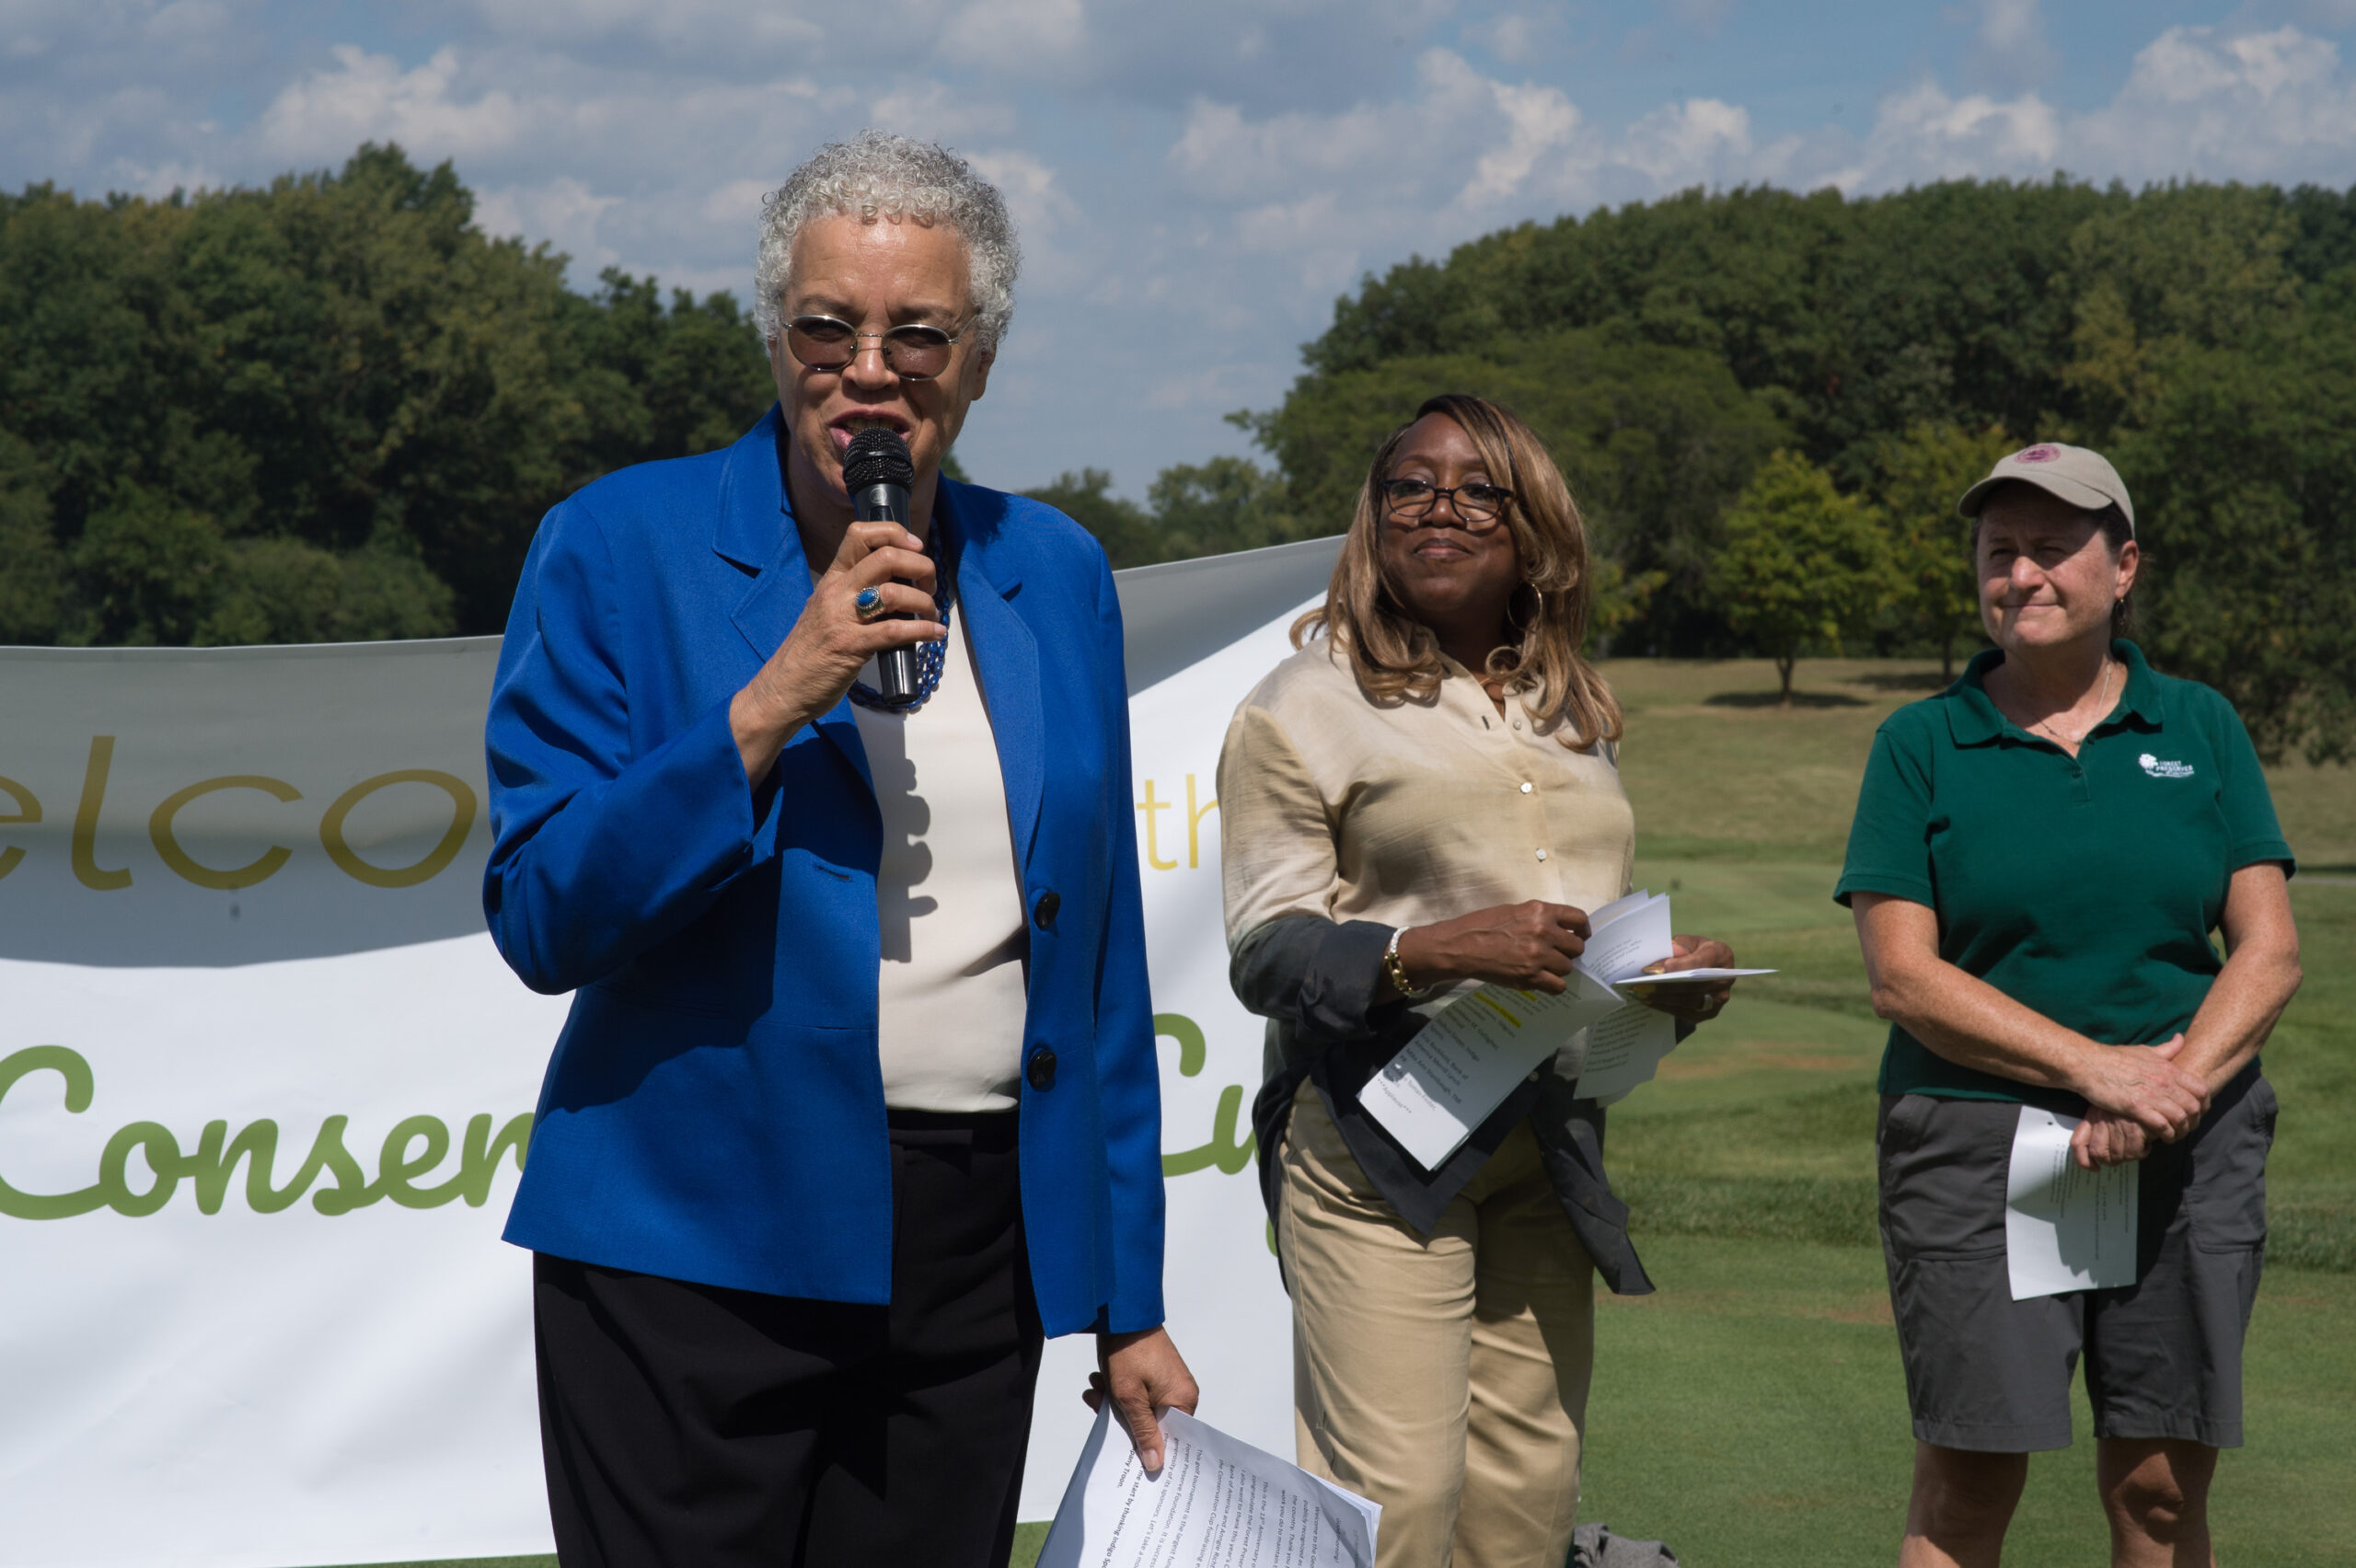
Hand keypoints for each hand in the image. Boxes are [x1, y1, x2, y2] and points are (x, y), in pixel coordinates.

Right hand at [726, 520, 942, 779]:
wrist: (781, 689)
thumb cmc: (809, 653)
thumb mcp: (827, 612)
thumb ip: (855, 596)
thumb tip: (898, 587)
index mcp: (831, 579)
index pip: (859, 534)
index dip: (893, 533)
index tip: (915, 546)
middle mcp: (836, 592)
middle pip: (885, 556)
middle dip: (920, 565)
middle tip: (930, 584)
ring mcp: (842, 618)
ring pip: (894, 592)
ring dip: (924, 601)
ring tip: (932, 614)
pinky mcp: (851, 647)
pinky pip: (895, 631)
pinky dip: (923, 630)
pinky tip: (935, 634)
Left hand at [1084, 1326, 1199, 1475]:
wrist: (1120, 1313)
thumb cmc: (1128, 1353)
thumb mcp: (1130, 1398)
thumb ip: (1143, 1432)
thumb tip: (1155, 1464)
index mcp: (1183, 1400)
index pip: (1172, 1439)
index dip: (1150, 1448)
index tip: (1129, 1456)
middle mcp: (1180, 1392)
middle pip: (1153, 1424)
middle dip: (1123, 1420)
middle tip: (1101, 1411)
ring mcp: (1166, 1382)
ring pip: (1140, 1408)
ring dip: (1114, 1403)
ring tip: (1095, 1390)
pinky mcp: (1153, 1374)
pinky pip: (1136, 1394)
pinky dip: (1116, 1392)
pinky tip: (1098, 1383)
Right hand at [1392, 901, 1590, 994]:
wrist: (1460, 945)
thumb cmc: (1481, 925)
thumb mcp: (1513, 911)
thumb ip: (1538, 918)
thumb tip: (1558, 930)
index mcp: (1540, 911)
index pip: (1578, 919)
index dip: (1583, 930)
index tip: (1580, 936)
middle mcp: (1543, 931)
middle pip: (1577, 947)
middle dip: (1569, 952)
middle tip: (1556, 954)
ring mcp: (1537, 956)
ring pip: (1568, 967)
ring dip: (1558, 969)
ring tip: (1542, 967)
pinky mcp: (1529, 976)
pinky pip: (1558, 986)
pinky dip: (1553, 985)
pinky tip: (1542, 980)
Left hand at [1626, 933, 1736, 1022]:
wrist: (1708, 966)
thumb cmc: (1694, 950)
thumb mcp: (1687, 942)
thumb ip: (1676, 948)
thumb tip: (1663, 962)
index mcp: (1721, 955)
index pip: (1698, 964)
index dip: (1675, 967)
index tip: (1651, 970)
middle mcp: (1725, 979)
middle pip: (1693, 986)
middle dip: (1663, 987)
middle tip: (1638, 986)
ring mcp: (1719, 998)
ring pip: (1689, 1002)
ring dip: (1662, 1000)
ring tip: (1639, 995)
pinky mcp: (1710, 1012)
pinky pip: (1686, 1013)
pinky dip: (1666, 1007)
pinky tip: (1649, 1002)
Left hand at [2070, 1106, 2151, 1168]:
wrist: (2158, 1094)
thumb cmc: (2137, 1105)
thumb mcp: (2114, 1111)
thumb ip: (2102, 1131)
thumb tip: (2092, 1161)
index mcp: (2095, 1115)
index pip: (2078, 1142)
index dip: (2083, 1160)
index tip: (2093, 1167)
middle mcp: (2103, 1118)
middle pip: (2099, 1154)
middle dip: (2113, 1159)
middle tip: (2125, 1153)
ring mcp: (2118, 1124)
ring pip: (2118, 1155)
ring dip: (2130, 1155)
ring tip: (2138, 1146)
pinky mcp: (2135, 1128)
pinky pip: (2135, 1153)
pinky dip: (2143, 1151)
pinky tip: (2146, 1143)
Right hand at [2072, 1033, 2206, 1144]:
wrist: (2088, 1064)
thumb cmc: (2113, 1057)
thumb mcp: (2144, 1050)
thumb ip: (2166, 1049)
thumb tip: (2180, 1038)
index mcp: (2167, 1068)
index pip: (2201, 1089)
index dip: (2204, 1104)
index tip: (2198, 1112)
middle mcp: (2163, 1081)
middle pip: (2194, 1107)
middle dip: (2193, 1122)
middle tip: (2185, 1128)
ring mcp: (2151, 1094)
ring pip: (2181, 1118)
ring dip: (2180, 1131)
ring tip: (2173, 1136)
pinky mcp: (2136, 1107)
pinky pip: (2162, 1125)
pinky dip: (2165, 1134)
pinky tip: (2159, 1137)